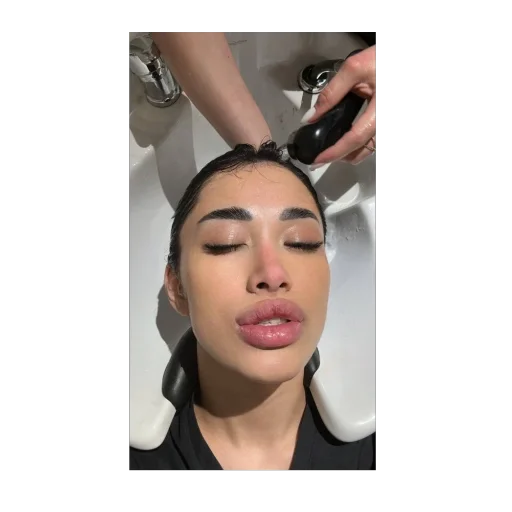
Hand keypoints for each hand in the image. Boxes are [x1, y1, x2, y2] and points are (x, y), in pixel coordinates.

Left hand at [304, 45, 375, 165]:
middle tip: (321, 158)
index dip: (335, 152)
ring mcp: (383, 123)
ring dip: (349, 152)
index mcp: (378, 111)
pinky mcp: (380, 120)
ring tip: (330, 148)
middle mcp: (383, 121)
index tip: (318, 160)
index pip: (355, 138)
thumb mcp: (354, 69)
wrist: (394, 58)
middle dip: (340, 157)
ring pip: (368, 148)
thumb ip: (331, 93)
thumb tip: (311, 117)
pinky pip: (370, 140)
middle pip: (362, 150)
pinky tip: (343, 137)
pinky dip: (356, 144)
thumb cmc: (379, 61)